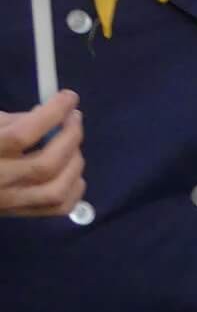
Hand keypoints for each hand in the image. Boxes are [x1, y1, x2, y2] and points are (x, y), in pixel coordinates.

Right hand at [0, 93, 84, 217]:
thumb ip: (15, 121)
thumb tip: (55, 115)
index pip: (21, 135)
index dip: (52, 113)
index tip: (69, 97)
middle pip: (45, 165)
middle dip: (70, 136)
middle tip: (74, 118)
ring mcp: (6, 202)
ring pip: (56, 190)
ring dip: (74, 163)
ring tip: (72, 145)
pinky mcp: (16, 214)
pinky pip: (57, 207)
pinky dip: (74, 187)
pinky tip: (71, 169)